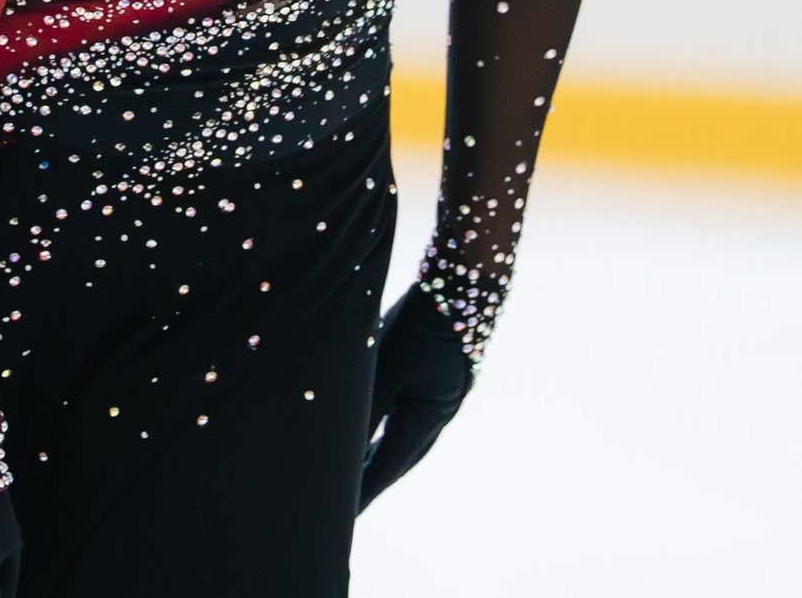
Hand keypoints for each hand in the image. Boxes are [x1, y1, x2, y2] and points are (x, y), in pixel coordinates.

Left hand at [359, 290, 474, 510]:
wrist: (461, 287)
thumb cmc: (422, 325)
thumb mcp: (387, 365)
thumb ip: (367, 406)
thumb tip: (339, 443)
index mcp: (426, 419)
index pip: (387, 467)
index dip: (363, 492)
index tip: (341, 515)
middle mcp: (436, 417)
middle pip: (398, 462)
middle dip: (371, 483)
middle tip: (346, 507)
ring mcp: (439, 402)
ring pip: (404, 443)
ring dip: (379, 461)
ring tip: (356, 480)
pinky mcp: (436, 385)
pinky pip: (408, 422)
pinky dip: (388, 436)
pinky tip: (375, 434)